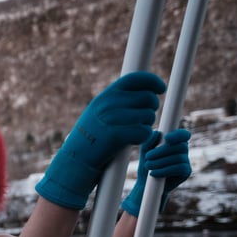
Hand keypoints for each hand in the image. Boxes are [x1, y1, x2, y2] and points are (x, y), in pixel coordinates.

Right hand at [36, 71, 166, 208]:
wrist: (75, 157)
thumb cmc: (91, 136)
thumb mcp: (99, 111)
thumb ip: (118, 99)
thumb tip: (146, 91)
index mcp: (105, 95)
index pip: (135, 78)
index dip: (153, 81)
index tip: (161, 88)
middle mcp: (108, 103)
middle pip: (148, 97)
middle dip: (151, 108)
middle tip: (144, 118)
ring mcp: (111, 119)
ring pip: (149, 115)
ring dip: (147, 124)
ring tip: (134, 131)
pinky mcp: (116, 136)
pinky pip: (145, 132)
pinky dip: (143, 137)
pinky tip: (132, 140)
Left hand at [121, 128, 191, 215]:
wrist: (146, 185)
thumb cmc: (146, 165)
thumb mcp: (144, 152)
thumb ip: (149, 142)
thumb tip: (157, 133)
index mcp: (174, 142)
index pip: (183, 134)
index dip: (178, 135)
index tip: (166, 138)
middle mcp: (183, 150)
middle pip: (180, 146)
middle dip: (162, 151)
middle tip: (148, 157)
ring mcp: (186, 161)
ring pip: (179, 157)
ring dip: (161, 162)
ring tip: (148, 166)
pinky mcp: (186, 172)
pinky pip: (180, 168)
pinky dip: (165, 170)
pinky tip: (154, 173)